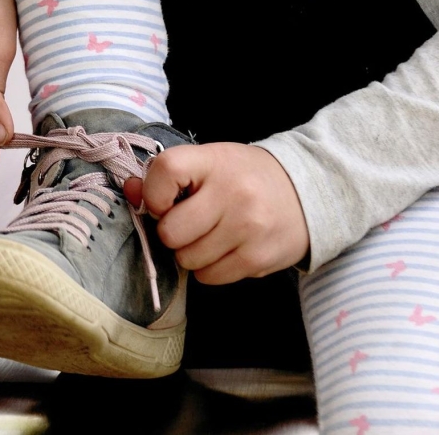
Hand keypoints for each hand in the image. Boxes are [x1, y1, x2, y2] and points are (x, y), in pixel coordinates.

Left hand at [124, 143, 309, 284]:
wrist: (308, 192)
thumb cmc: (246, 177)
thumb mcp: (211, 163)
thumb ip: (169, 176)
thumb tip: (129, 191)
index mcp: (216, 161)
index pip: (165, 172)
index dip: (154, 194)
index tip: (167, 200)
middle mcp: (233, 193)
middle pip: (170, 232)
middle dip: (174, 233)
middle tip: (193, 223)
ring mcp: (248, 228)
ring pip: (187, 260)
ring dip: (192, 253)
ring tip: (214, 235)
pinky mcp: (258, 258)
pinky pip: (209, 277)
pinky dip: (211, 268)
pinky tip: (229, 249)